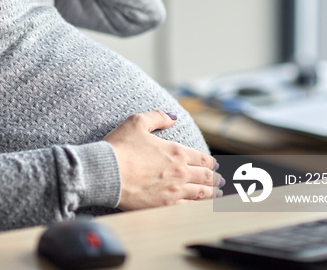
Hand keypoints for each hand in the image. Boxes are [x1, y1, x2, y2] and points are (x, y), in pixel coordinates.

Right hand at [104, 110, 222, 209]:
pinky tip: (200, 207)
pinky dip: (198, 206)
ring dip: (212, 193)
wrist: (106, 173)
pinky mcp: (164, 206)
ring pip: (201, 193)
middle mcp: (180, 172)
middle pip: (205, 177)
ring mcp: (174, 191)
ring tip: (217, 194)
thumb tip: (173, 117)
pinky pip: (188, 208)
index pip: (202, 158)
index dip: (210, 162)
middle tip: (220, 181)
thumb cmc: (119, 147)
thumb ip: (158, 117)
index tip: (214, 165)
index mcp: (176, 151)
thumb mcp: (137, 122)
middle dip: (215, 178)